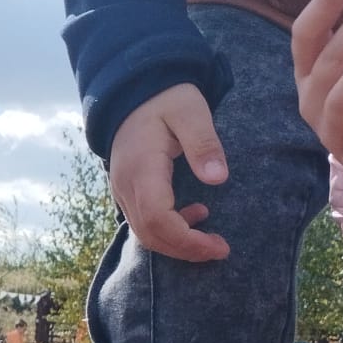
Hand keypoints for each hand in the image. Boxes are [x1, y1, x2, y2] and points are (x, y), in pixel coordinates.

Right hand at [108, 86, 231, 262]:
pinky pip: (143, 223)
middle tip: (220, 249)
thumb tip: (218, 178)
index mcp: (142, 169)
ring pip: (145, 234)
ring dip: (177, 243)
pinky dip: (168, 231)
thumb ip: (204, 143)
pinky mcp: (127, 191)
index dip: (187, 240)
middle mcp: (126, 185)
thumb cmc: (166, 99)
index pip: (158, 219)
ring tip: (210, 236)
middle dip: (185, 250)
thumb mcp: (191, 112)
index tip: (218, 245)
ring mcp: (123, 190)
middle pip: (150, 235)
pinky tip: (194, 215)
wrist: (134, 92)